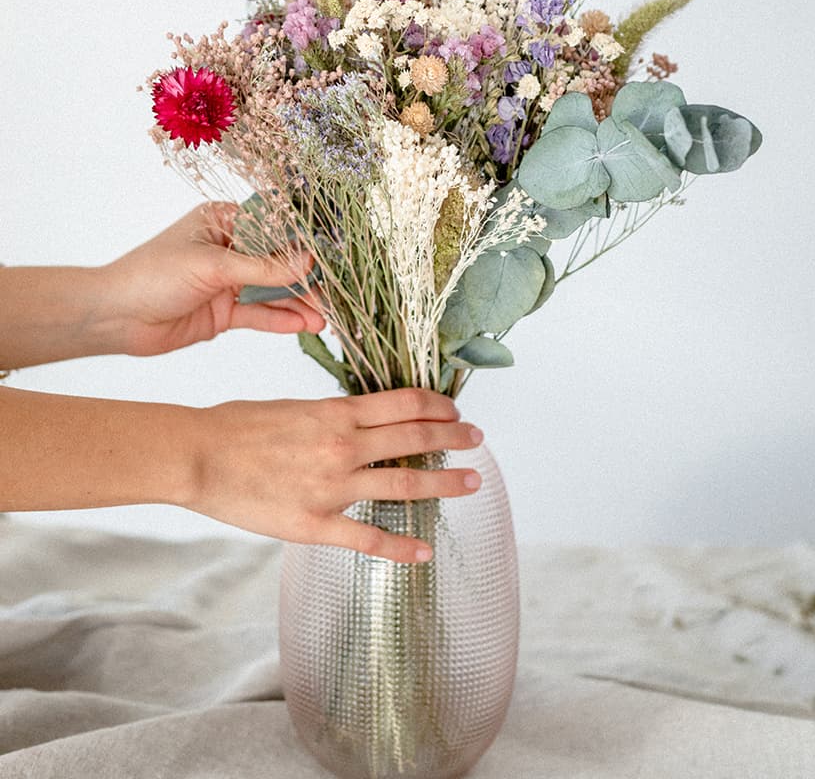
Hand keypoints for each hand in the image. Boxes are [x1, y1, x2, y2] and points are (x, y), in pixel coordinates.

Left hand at [100, 202, 324, 356]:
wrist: (115, 317)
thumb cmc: (153, 275)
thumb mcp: (213, 266)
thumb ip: (263, 268)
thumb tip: (308, 262)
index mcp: (223, 221)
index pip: (274, 228)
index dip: (304, 243)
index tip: (332, 258)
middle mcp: (229, 249)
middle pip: (278, 262)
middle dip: (306, 280)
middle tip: (334, 295)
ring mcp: (228, 282)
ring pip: (272, 292)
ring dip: (298, 304)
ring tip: (325, 319)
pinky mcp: (225, 312)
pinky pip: (260, 314)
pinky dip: (282, 320)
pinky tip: (304, 325)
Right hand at [186, 388, 483, 562]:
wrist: (198, 455)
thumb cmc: (237, 426)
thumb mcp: (293, 407)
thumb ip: (331, 416)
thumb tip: (361, 420)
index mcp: (337, 413)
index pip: (404, 404)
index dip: (437, 406)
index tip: (454, 410)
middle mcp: (344, 446)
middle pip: (416, 439)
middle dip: (453, 438)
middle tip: (476, 441)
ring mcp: (333, 487)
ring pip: (405, 486)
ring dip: (444, 484)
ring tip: (471, 482)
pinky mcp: (315, 524)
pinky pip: (369, 539)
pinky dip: (402, 547)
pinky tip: (425, 551)